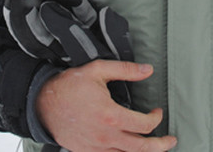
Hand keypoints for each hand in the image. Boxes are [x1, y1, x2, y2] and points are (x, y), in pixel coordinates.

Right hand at [36, 60, 176, 151]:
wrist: (42, 103)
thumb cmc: (68, 86)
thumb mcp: (97, 70)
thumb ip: (125, 70)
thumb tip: (148, 70)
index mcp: (111, 115)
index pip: (144, 125)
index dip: (156, 118)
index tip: (157, 112)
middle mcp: (105, 135)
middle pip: (141, 148)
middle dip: (160, 145)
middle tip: (170, 141)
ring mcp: (96, 147)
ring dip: (143, 151)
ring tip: (154, 147)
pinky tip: (129, 148)